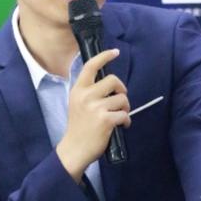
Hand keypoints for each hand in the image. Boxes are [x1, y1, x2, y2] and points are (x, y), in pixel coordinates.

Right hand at [56, 49, 129, 180]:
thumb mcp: (77, 104)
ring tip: (119, 116)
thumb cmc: (78, 127)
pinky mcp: (105, 119)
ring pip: (122, 98)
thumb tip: (111, 85)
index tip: (115, 52)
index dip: (104, 56)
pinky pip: (124, 114)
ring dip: (125, 108)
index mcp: (78, 90)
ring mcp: (95, 107)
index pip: (91, 66)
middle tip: (120, 100)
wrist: (74, 149)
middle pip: (113, 80)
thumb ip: (89, 92)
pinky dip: (126, 121)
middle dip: (122, 90)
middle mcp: (85, 96)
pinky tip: (121, 126)